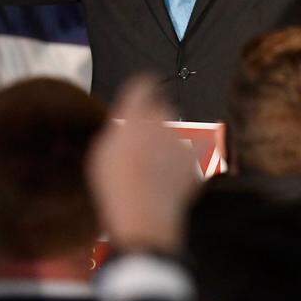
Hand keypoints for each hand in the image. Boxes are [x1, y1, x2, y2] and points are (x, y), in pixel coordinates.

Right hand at [85, 77, 197, 253]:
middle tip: (141, 143)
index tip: (142, 90)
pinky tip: (168, 176)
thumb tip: (125, 120)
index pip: (144, 83)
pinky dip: (183, 159)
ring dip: (169, 140)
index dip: (142, 87)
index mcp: (136, 113)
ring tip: (154, 166)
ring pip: (177, 130)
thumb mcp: (102, 153)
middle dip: (154, 119)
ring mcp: (184, 138)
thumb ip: (116, 128)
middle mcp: (164, 119)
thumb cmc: (116, 187)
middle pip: (161, 107)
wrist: (146, 217)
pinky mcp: (198, 156)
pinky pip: (191, 150)